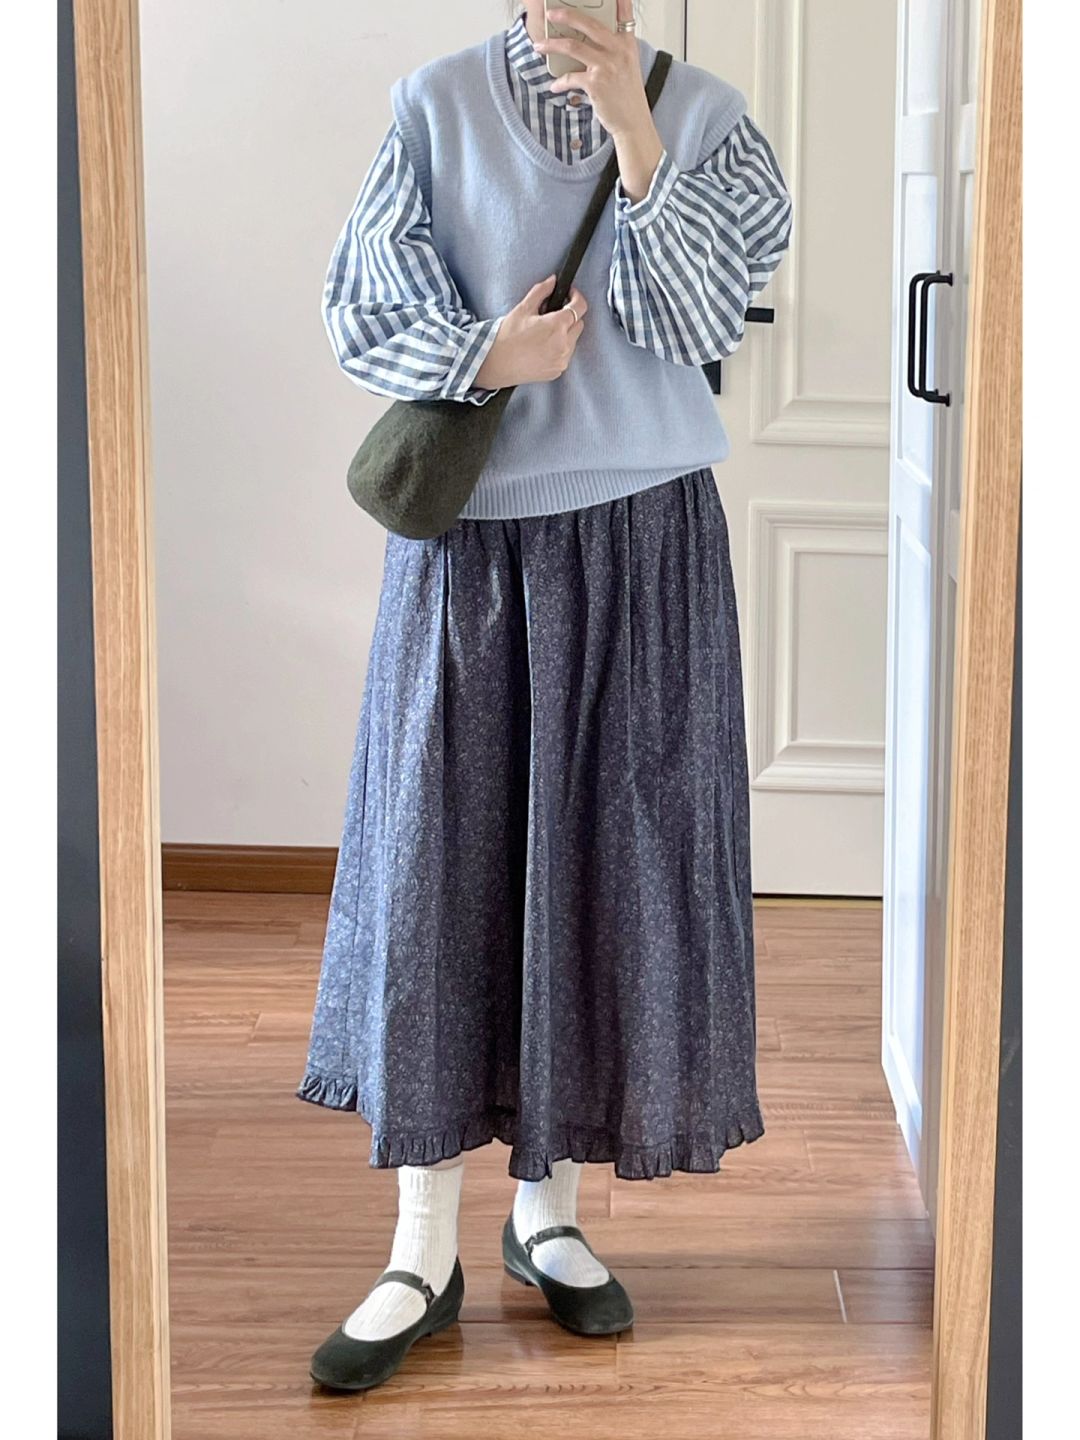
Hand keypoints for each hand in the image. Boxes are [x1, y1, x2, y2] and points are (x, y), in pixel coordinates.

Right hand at [475, 275, 587, 388]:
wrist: (495, 365)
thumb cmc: (506, 338)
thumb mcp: (523, 308)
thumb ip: (541, 291)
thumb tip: (553, 281)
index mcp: (556, 326)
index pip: (580, 307)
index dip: (576, 297)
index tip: (570, 295)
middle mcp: (563, 344)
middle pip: (579, 323)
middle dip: (569, 316)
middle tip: (552, 314)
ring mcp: (562, 360)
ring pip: (574, 340)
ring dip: (565, 333)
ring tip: (545, 333)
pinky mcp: (558, 371)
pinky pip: (566, 355)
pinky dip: (560, 348)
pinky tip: (543, 347)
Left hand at [535, 2, 650, 138]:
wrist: (633, 122)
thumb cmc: (627, 96)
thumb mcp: (627, 65)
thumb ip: (613, 48)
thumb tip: (588, 40)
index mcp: (627, 43)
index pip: (624, 13)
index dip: (617, 0)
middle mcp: (618, 51)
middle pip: (588, 24)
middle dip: (566, 15)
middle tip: (552, 14)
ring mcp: (606, 66)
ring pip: (573, 46)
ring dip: (552, 45)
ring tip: (539, 46)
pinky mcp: (596, 84)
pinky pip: (570, 77)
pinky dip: (560, 82)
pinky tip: (555, 86)